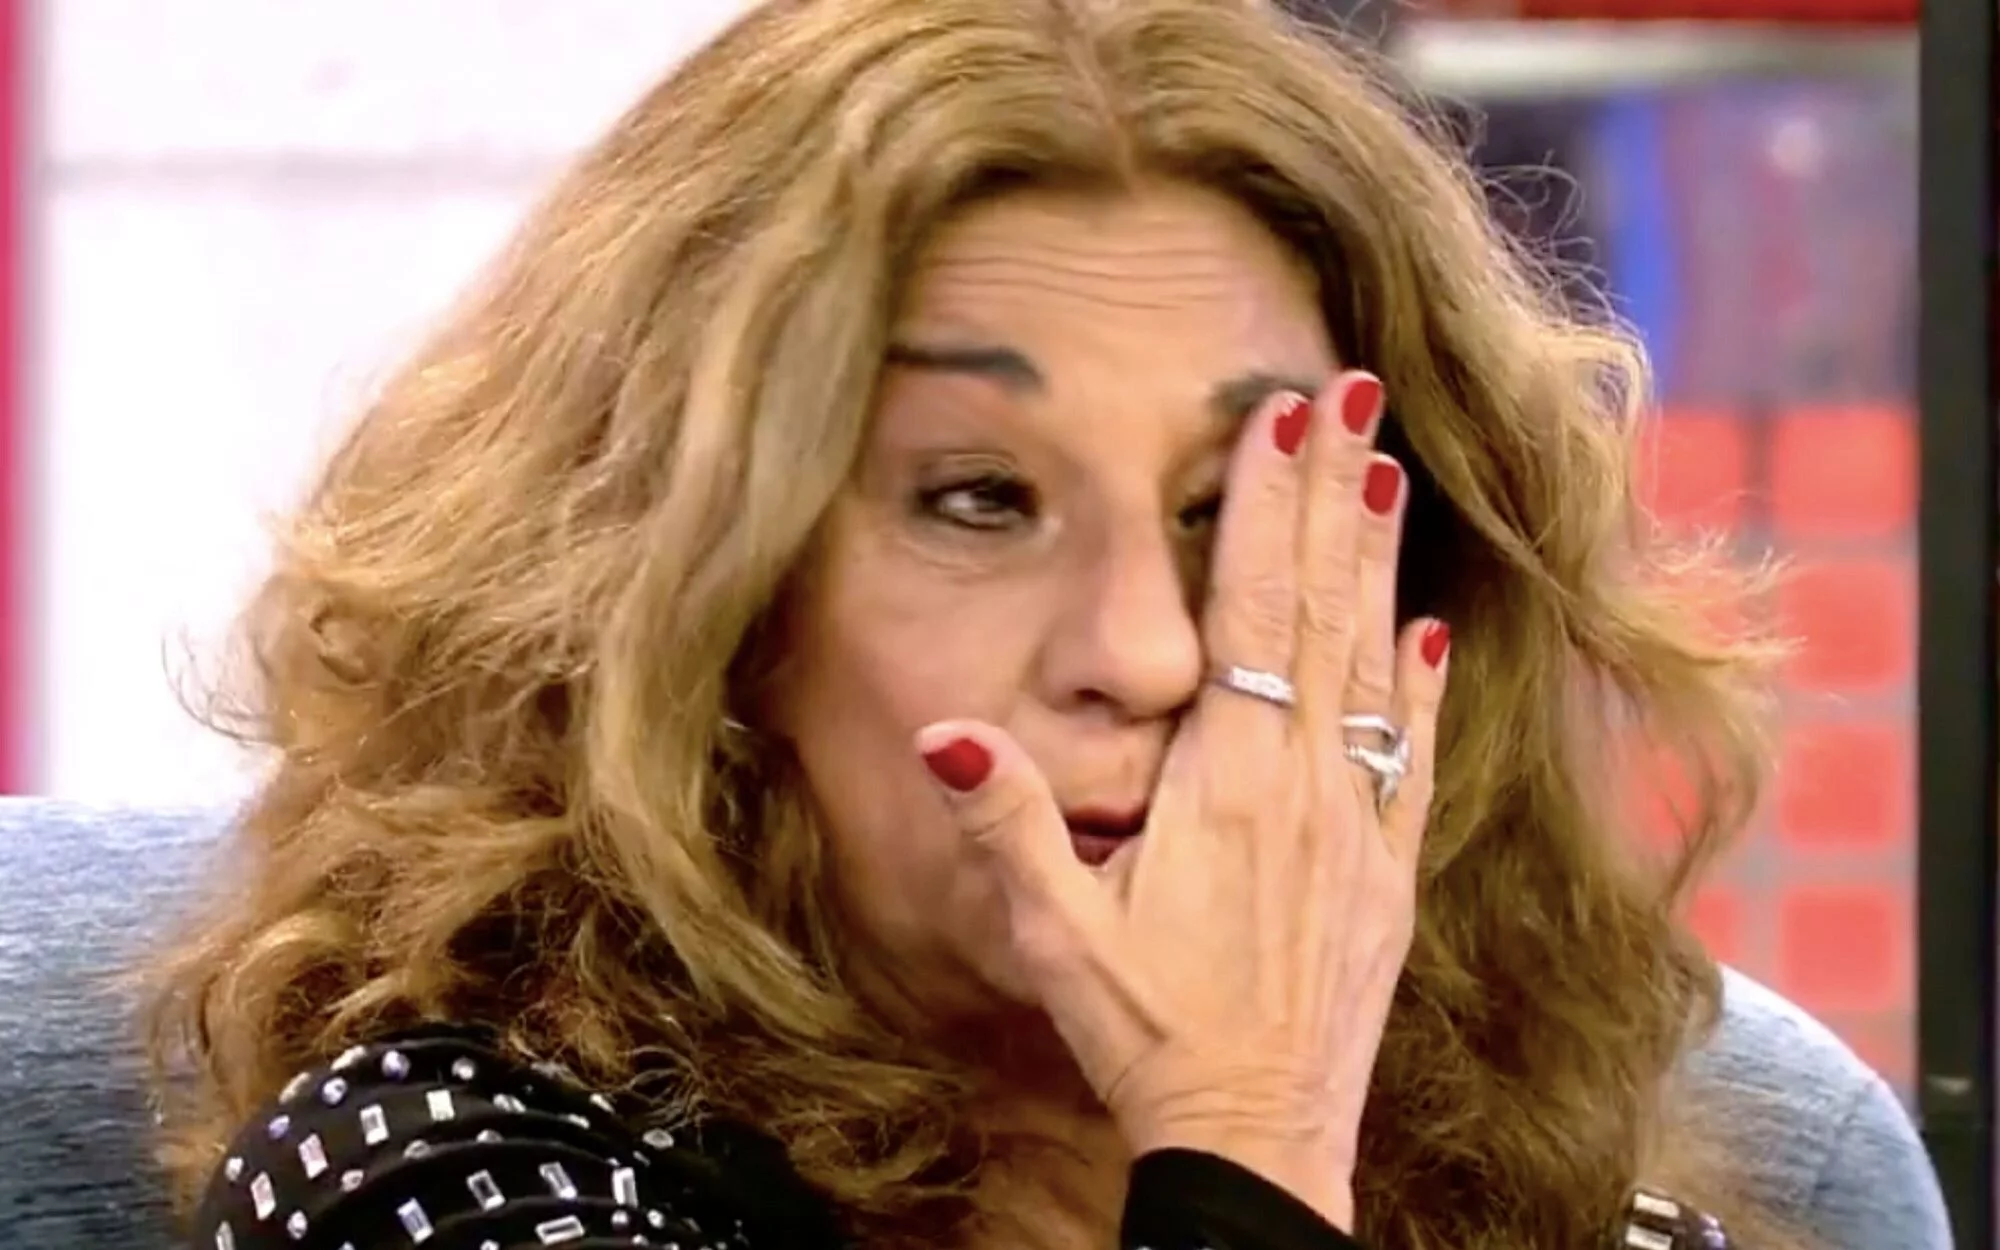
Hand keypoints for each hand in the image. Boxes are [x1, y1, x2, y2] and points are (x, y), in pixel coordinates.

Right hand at [914, 372, 1448, 1230]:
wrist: (1256, 1139)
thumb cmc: (1149, 1035)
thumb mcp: (1056, 935)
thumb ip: (1008, 825)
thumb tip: (946, 731)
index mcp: (1224, 787)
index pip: (1246, 615)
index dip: (1263, 511)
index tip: (1280, 420)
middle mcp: (1305, 788)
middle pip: (1319, 612)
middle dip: (1333, 496)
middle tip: (1354, 396)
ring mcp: (1359, 828)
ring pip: (1374, 667)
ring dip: (1379, 564)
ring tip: (1390, 475)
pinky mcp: (1389, 873)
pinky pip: (1415, 756)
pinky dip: (1424, 685)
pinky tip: (1434, 630)